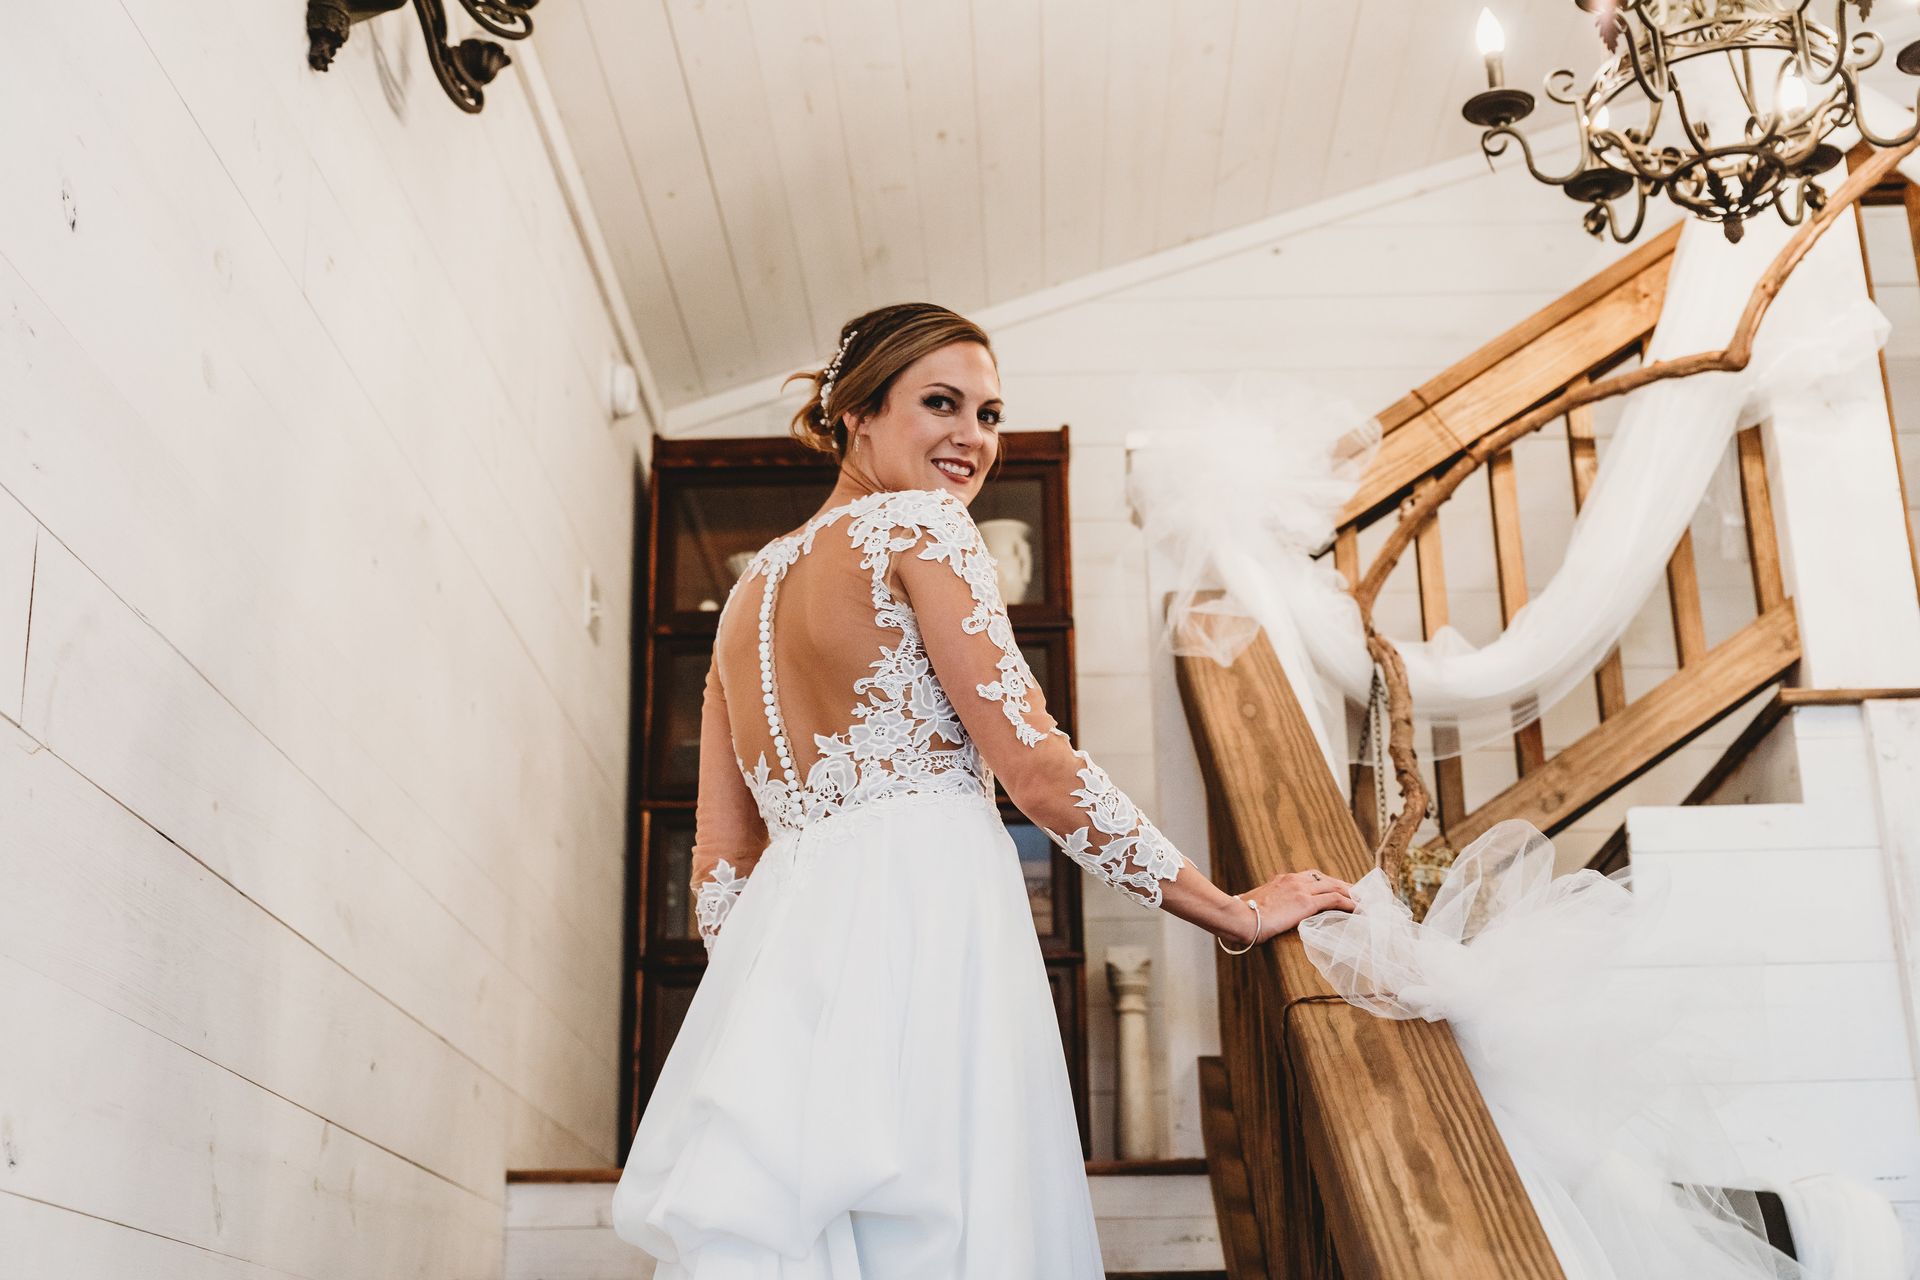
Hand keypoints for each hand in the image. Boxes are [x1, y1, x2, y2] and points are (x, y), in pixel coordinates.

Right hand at [1227, 868, 1357, 944]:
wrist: (1238, 917)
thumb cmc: (1241, 916)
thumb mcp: (1254, 905)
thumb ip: (1263, 906)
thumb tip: (1259, 914)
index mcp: (1282, 880)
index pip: (1311, 878)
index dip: (1327, 884)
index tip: (1336, 889)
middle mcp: (1294, 880)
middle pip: (1326, 879)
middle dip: (1344, 886)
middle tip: (1357, 894)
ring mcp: (1300, 889)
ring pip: (1334, 887)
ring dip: (1351, 894)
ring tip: (1364, 902)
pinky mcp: (1305, 902)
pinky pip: (1334, 900)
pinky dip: (1349, 903)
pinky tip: (1358, 909)